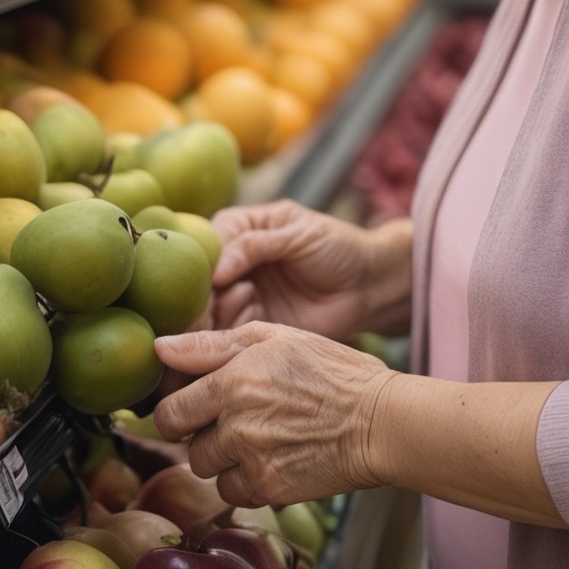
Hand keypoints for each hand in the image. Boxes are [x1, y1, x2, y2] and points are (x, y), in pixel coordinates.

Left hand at [152, 323, 396, 508]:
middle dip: (200, 435)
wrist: (382, 421)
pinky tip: (275, 459)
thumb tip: (159, 347)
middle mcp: (236, 422)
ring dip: (225, 460)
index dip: (176, 412)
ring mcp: (253, 460)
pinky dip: (248, 481)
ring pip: (208, 471)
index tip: (191, 410)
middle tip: (230, 422)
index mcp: (234, 379)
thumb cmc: (334, 371)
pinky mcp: (270, 490)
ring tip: (261, 438)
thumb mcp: (278, 338)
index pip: (169, 411)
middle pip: (185, 444)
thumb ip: (213, 344)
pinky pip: (236, 494)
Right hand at [209, 201, 380, 341]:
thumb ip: (257, 245)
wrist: (368, 286)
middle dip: (200, 301)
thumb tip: (217, 269)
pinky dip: (228, 339)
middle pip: (201, 285)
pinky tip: (241, 333)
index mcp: (239, 229)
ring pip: (209, 313)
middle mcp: (233, 263)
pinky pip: (227, 336)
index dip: (200, 267)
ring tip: (237, 310)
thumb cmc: (338, 247)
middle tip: (205, 316)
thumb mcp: (299, 234)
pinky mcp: (252, 326)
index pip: (206, 248)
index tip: (206, 285)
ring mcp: (240, 296)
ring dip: (213, 320)